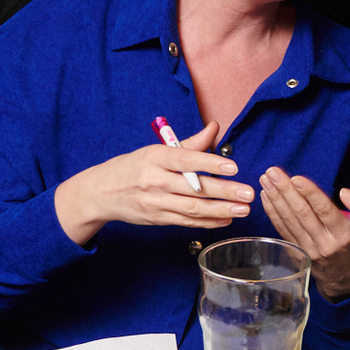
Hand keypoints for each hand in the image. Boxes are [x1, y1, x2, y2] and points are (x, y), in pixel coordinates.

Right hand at [53, 120, 250, 245]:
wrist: (101, 193)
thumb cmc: (133, 167)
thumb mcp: (156, 150)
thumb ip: (189, 143)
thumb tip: (214, 127)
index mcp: (155, 158)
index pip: (185, 159)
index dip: (210, 163)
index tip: (233, 167)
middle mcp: (155, 181)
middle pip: (193, 188)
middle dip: (224, 191)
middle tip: (248, 193)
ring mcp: (156, 203)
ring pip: (192, 209)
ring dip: (221, 210)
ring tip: (243, 209)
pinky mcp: (157, 219)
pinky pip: (187, 222)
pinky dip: (208, 221)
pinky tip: (226, 218)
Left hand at [259, 169, 349, 299]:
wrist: (345, 277)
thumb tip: (344, 193)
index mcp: (344, 236)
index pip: (325, 211)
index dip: (310, 194)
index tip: (296, 178)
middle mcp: (324, 244)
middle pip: (302, 214)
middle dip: (285, 191)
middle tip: (272, 172)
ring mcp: (307, 250)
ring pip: (289, 221)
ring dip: (275, 198)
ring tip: (265, 179)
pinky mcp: (296, 251)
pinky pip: (282, 229)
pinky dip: (272, 212)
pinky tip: (266, 196)